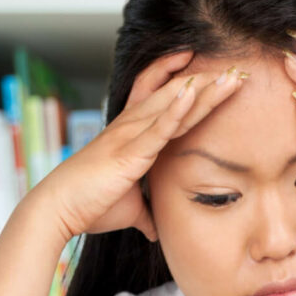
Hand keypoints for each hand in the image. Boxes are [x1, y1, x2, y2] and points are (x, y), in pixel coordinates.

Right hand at [36, 51, 246, 241]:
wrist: (58, 211)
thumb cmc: (90, 206)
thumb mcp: (128, 209)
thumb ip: (145, 214)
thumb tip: (155, 230)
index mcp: (131, 133)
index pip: (157, 93)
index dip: (179, 75)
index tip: (207, 65)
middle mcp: (131, 126)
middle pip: (175, 93)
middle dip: (207, 80)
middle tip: (238, 68)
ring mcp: (130, 136)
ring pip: (172, 104)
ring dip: (204, 89)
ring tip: (231, 74)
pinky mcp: (129, 153)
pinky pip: (158, 128)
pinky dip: (177, 110)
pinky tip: (195, 92)